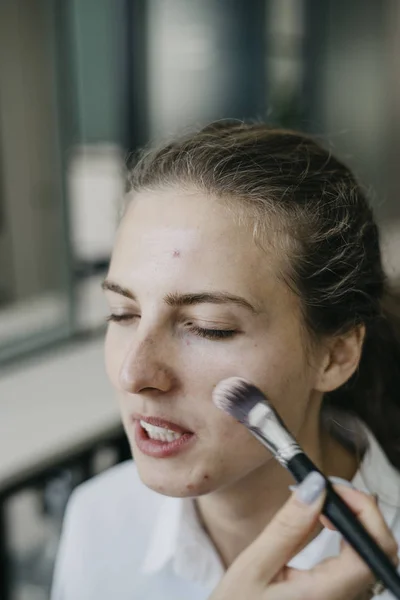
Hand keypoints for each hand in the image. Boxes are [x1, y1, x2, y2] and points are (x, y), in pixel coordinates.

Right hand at [209, 472, 398, 599]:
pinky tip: (325, 524)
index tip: (333, 487)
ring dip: (356, 522)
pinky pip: (358, 565)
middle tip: (327, 490)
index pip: (370, 551)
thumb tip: (315, 486)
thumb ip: (288, 527)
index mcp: (324, 597)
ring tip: (321, 503)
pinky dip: (349, 537)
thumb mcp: (253, 566)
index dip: (362, 511)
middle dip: (361, 511)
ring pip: (372, 557)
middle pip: (380, 553)